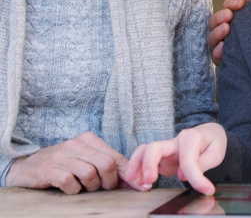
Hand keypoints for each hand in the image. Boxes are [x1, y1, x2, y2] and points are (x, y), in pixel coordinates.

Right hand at [5, 132, 143, 194]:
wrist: (27, 167)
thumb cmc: (64, 165)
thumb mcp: (86, 160)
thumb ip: (109, 167)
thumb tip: (137, 182)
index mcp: (89, 139)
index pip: (117, 157)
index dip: (130, 175)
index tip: (143, 187)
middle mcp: (76, 144)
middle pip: (107, 164)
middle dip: (109, 182)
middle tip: (102, 188)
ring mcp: (62, 156)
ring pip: (90, 174)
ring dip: (91, 187)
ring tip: (83, 187)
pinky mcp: (49, 169)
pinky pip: (70, 183)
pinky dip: (74, 191)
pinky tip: (69, 188)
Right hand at [126, 123, 227, 195]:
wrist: (209, 133)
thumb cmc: (212, 142)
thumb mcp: (216, 152)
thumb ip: (203, 163)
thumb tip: (183, 176)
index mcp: (191, 138)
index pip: (188, 160)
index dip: (196, 178)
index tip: (207, 190)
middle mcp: (175, 142)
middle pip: (155, 148)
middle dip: (149, 163)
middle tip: (150, 181)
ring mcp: (166, 149)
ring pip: (144, 151)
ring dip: (137, 166)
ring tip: (138, 183)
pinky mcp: (161, 157)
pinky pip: (144, 159)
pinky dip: (138, 170)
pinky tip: (140, 182)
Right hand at [207, 0, 250, 64]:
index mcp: (231, 19)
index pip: (227, 7)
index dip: (231, 3)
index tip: (240, 3)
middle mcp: (222, 31)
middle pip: (213, 21)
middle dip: (220, 16)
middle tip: (229, 15)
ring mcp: (219, 46)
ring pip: (211, 38)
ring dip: (217, 32)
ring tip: (226, 28)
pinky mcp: (221, 60)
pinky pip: (215, 56)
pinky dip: (218, 51)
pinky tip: (223, 47)